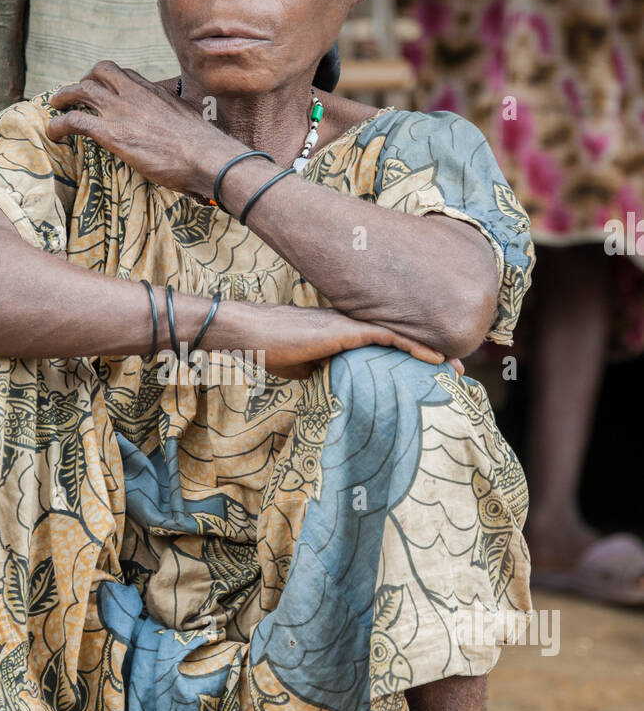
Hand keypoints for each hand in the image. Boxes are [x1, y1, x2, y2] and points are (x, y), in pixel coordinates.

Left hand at [47, 62, 239, 198]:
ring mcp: (120, 111)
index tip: (106, 90)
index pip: (126, 75)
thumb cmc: (203, 144)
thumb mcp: (189, 118)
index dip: (111, 81)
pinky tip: (52, 133)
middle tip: (76, 93)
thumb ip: (176, 114)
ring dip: (64, 96)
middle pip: (101, 71)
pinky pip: (74, 121)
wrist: (204, 156)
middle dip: (84, 79)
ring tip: (56, 105)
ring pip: (81, 89)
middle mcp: (135, 93)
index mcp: (154, 90)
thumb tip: (179, 123)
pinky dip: (58, 124)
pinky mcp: (111, 133)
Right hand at [246, 305, 457, 377]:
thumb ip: (328, 371)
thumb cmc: (271, 349)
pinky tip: (435, 359)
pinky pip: (389, 338)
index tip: (435, 369)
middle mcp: (354, 323)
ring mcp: (352, 324)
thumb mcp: (305, 366)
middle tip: (459, 371)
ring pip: (402, 336)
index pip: (388, 342)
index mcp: (345, 330)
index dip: (413, 354)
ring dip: (431, 353)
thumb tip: (340, 387)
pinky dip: (414, 348)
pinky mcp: (347, 330)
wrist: (251, 333)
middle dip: (432, 354)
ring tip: (456, 370)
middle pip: (403, 337)